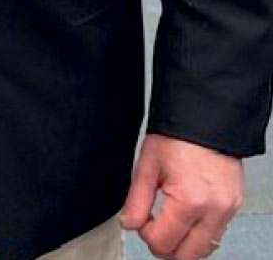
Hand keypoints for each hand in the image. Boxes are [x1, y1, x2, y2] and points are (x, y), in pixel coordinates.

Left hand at [120, 133, 242, 258]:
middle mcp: (213, 210)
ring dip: (184, 244)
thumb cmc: (178, 135)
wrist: (206, 117)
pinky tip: (186, 217)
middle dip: (166, 247)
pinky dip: (200, 234)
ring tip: (169, 223)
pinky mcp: (234, 205)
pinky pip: (217, 234)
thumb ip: (136, 200)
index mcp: (189, 200)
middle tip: (153, 229)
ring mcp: (227, 210)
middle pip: (187, 255)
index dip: (146, 235)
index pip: (164, 242)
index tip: (141, 221)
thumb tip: (129, 223)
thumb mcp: (148, 164)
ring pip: (204, 249)